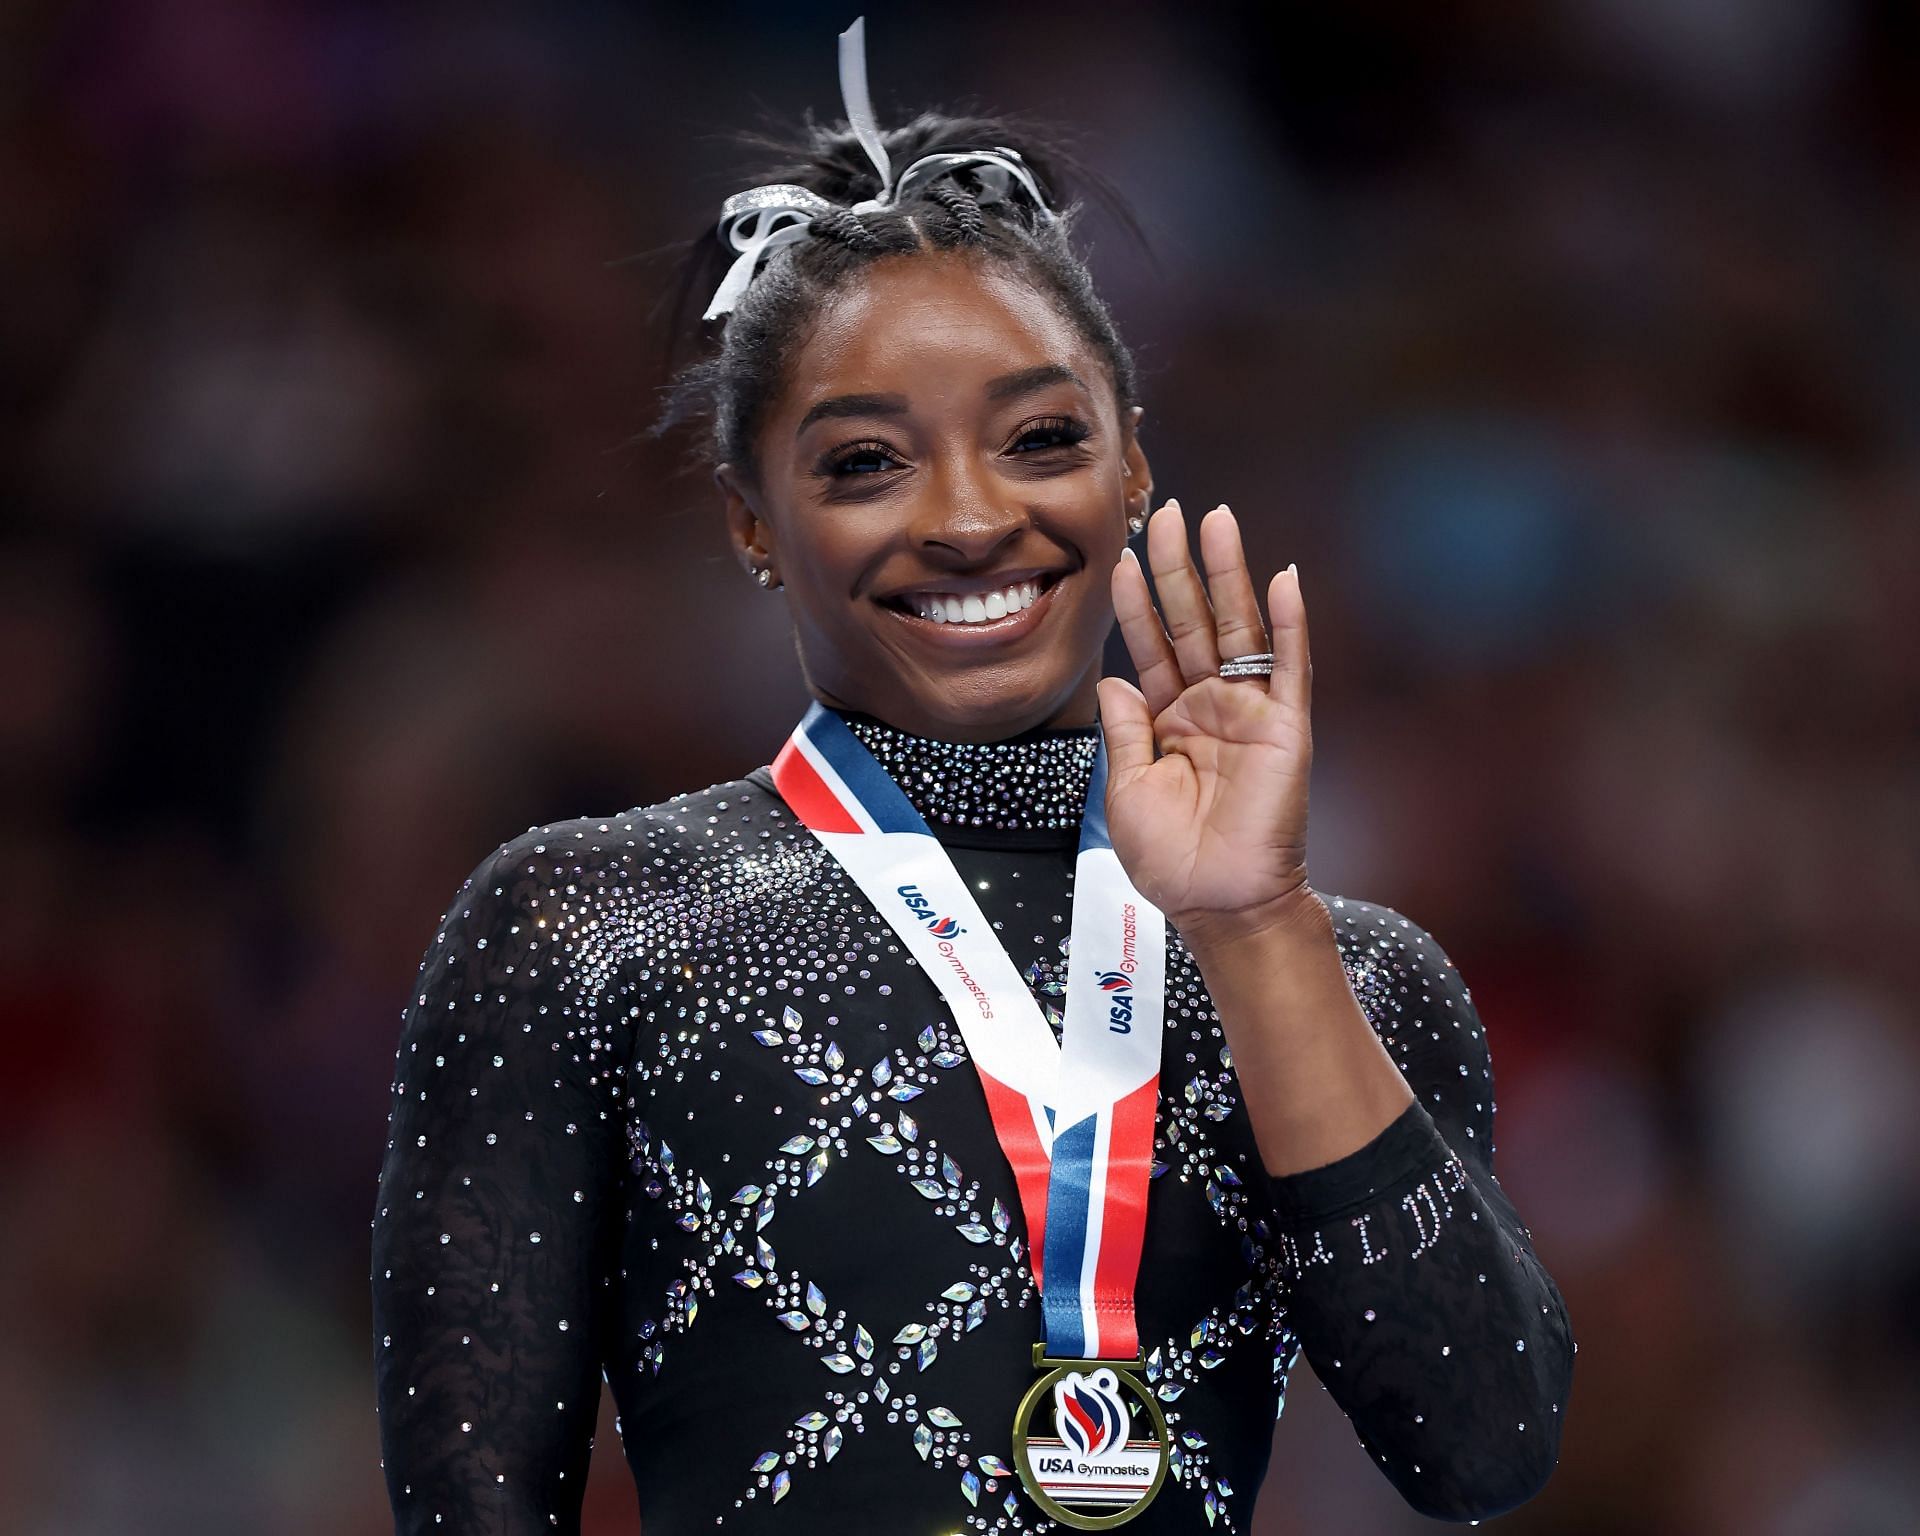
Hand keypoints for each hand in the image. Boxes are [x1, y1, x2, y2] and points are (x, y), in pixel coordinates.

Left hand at [1097, 500, 1316, 945]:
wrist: (1220, 906)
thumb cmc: (1173, 862)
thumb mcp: (1128, 792)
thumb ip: (1125, 731)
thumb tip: (1112, 678)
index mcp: (1168, 721)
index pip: (1149, 647)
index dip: (1136, 603)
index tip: (1120, 558)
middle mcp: (1209, 707)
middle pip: (1192, 621)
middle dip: (1178, 566)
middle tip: (1165, 511)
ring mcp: (1249, 712)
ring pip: (1236, 629)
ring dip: (1227, 574)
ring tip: (1216, 521)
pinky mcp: (1286, 727)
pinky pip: (1288, 666)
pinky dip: (1287, 621)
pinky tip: (1282, 576)